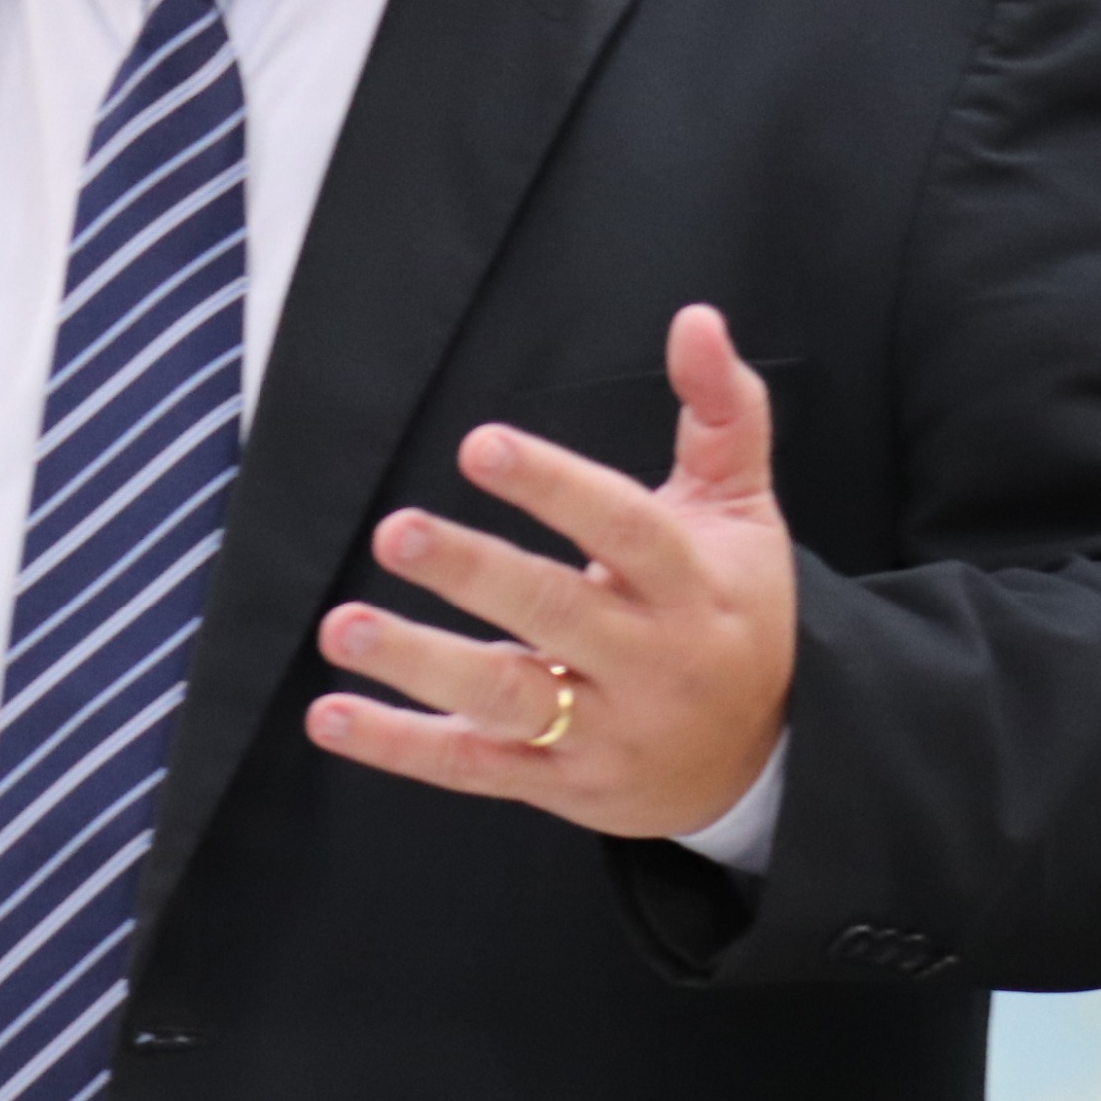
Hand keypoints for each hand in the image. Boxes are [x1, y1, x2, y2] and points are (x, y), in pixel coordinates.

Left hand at [306, 304, 794, 839]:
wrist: (769, 756)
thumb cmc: (735, 606)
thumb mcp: (742, 508)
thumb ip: (722, 410)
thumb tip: (696, 318)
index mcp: (689, 582)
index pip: (623, 527)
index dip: (553, 487)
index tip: (480, 444)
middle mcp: (648, 658)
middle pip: (556, 613)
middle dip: (474, 573)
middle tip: (396, 532)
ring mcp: (603, 729)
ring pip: (509, 698)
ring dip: (420, 666)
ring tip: (344, 627)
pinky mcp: (561, 783)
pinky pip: (474, 766)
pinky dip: (400, 746)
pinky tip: (332, 716)